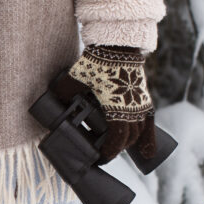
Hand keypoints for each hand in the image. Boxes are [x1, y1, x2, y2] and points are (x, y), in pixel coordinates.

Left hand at [50, 45, 155, 162]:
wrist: (118, 45)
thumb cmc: (97, 62)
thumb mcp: (75, 79)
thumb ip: (64, 92)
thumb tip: (54, 103)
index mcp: (117, 109)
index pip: (116, 140)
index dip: (109, 153)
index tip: (99, 159)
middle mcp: (132, 109)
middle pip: (127, 138)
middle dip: (116, 149)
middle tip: (103, 154)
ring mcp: (140, 103)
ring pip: (139, 131)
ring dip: (131, 145)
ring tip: (122, 153)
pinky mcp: (144, 97)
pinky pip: (149, 123)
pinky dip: (149, 139)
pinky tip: (148, 154)